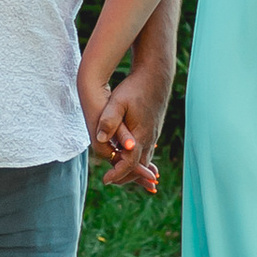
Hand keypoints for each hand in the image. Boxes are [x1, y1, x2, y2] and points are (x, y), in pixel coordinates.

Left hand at [93, 79, 159, 193]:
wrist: (155, 76)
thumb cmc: (134, 87)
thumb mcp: (117, 102)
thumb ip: (109, 120)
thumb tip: (101, 138)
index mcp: (140, 135)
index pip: (131, 164)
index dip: (118, 174)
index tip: (105, 180)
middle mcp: (149, 138)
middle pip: (139, 166)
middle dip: (125, 176)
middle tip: (109, 180)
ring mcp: (153, 134)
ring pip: (144, 159)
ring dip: (133, 169)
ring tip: (119, 175)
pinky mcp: (153, 129)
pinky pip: (147, 150)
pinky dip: (139, 159)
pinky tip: (131, 157)